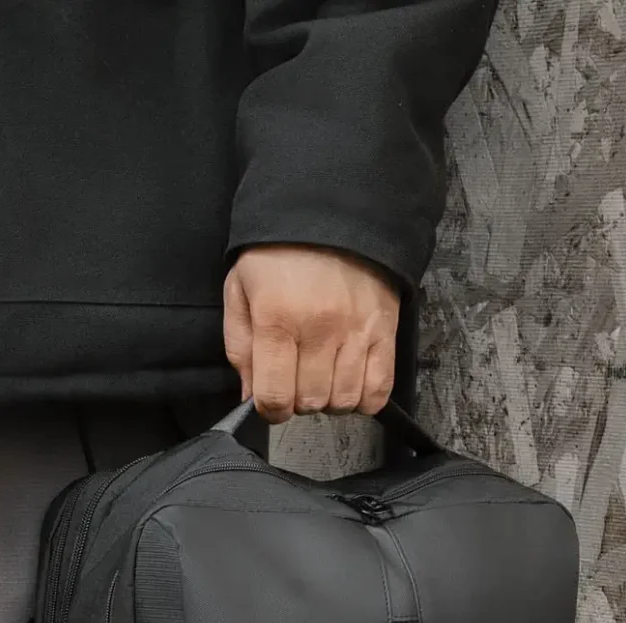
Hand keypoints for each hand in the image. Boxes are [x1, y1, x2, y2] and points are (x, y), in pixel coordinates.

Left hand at [224, 245, 399, 423]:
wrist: (332, 211)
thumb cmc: (279, 251)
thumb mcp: (241, 289)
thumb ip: (240, 346)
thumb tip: (250, 397)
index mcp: (277, 317)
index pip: (274, 395)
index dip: (269, 409)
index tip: (270, 401)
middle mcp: (319, 328)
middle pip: (310, 402)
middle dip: (299, 401)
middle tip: (296, 379)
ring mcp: (356, 330)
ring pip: (344, 401)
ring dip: (330, 400)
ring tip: (322, 377)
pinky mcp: (384, 330)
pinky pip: (378, 388)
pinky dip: (363, 397)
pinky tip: (349, 381)